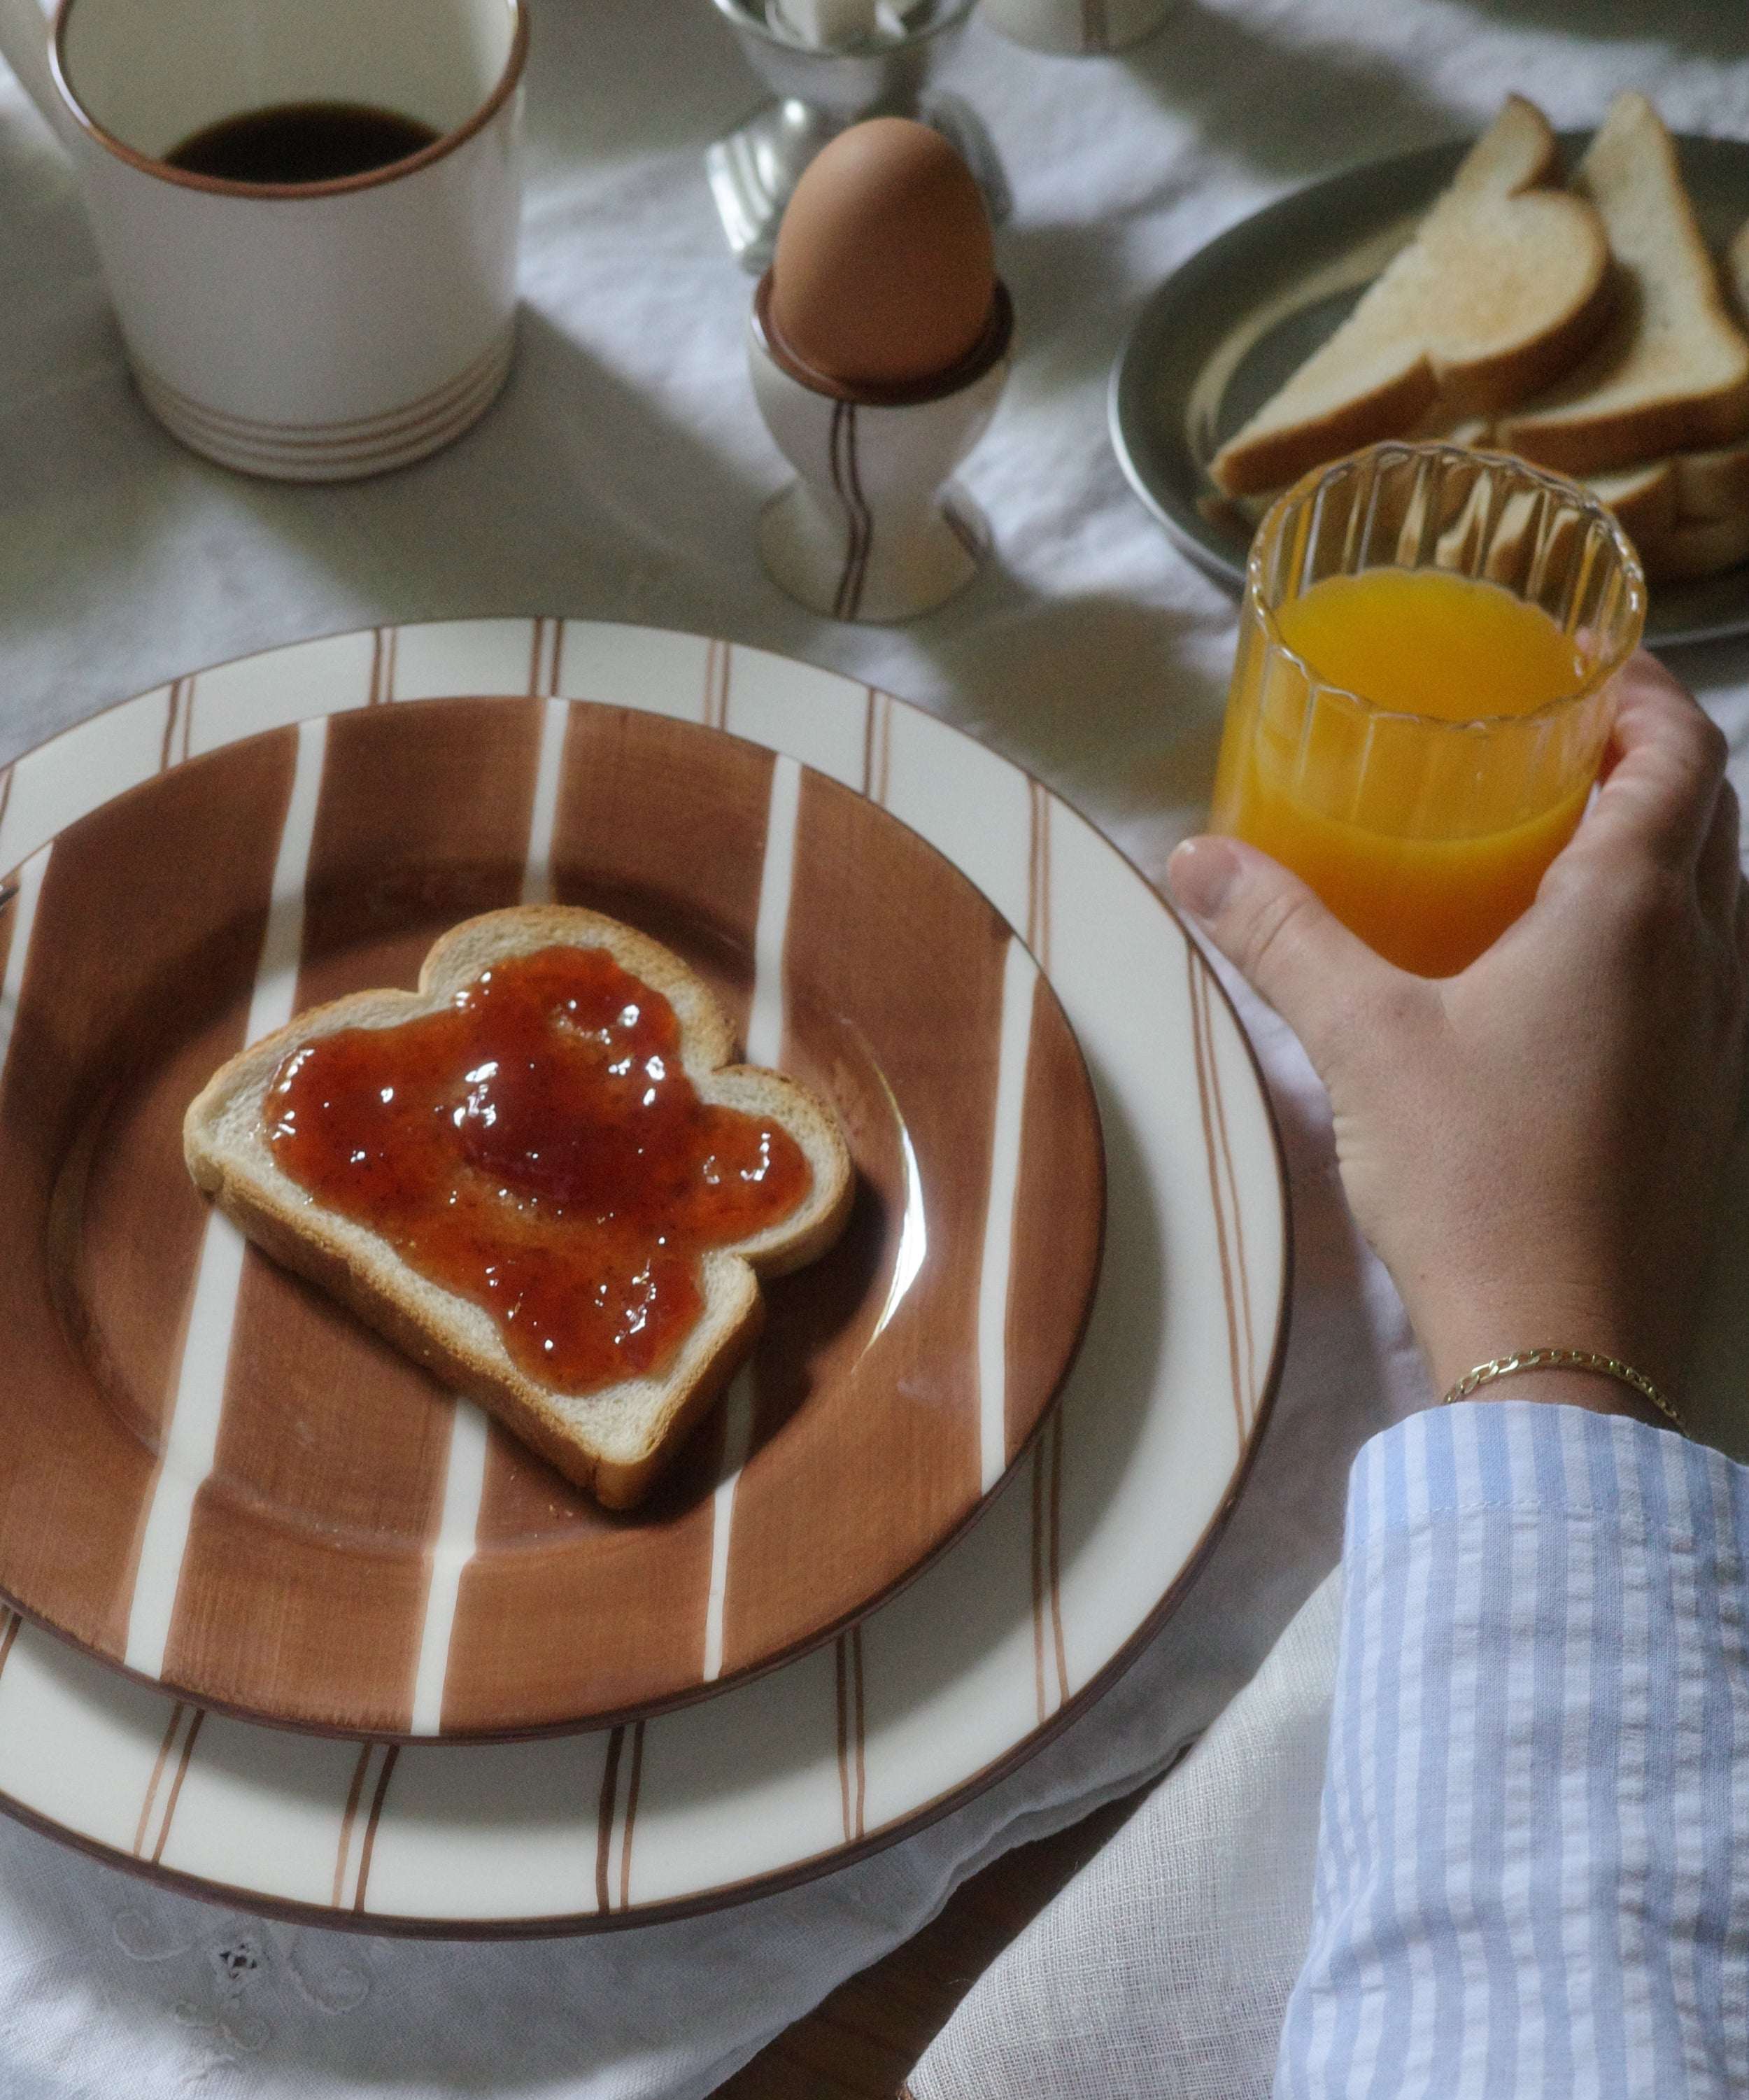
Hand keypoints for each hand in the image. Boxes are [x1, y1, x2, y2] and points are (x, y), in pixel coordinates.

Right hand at [1169, 652, 1747, 1413]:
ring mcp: (1722, 1040)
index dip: (1642, 695)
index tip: (1581, 671)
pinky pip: (1705, 978)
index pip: (1682, 754)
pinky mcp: (1711, 1107)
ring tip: (1559, 845)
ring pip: (1716, 900)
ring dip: (1659, 848)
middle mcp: (1704, 962)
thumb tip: (1197, 857)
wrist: (1562, 1351)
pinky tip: (1573, 978)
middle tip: (1555, 743)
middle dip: (1648, 759)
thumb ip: (1281, 935)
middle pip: (1710, 816)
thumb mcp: (1360, 1042)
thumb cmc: (1472, 1178)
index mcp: (1631, 915)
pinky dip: (1659, 935)